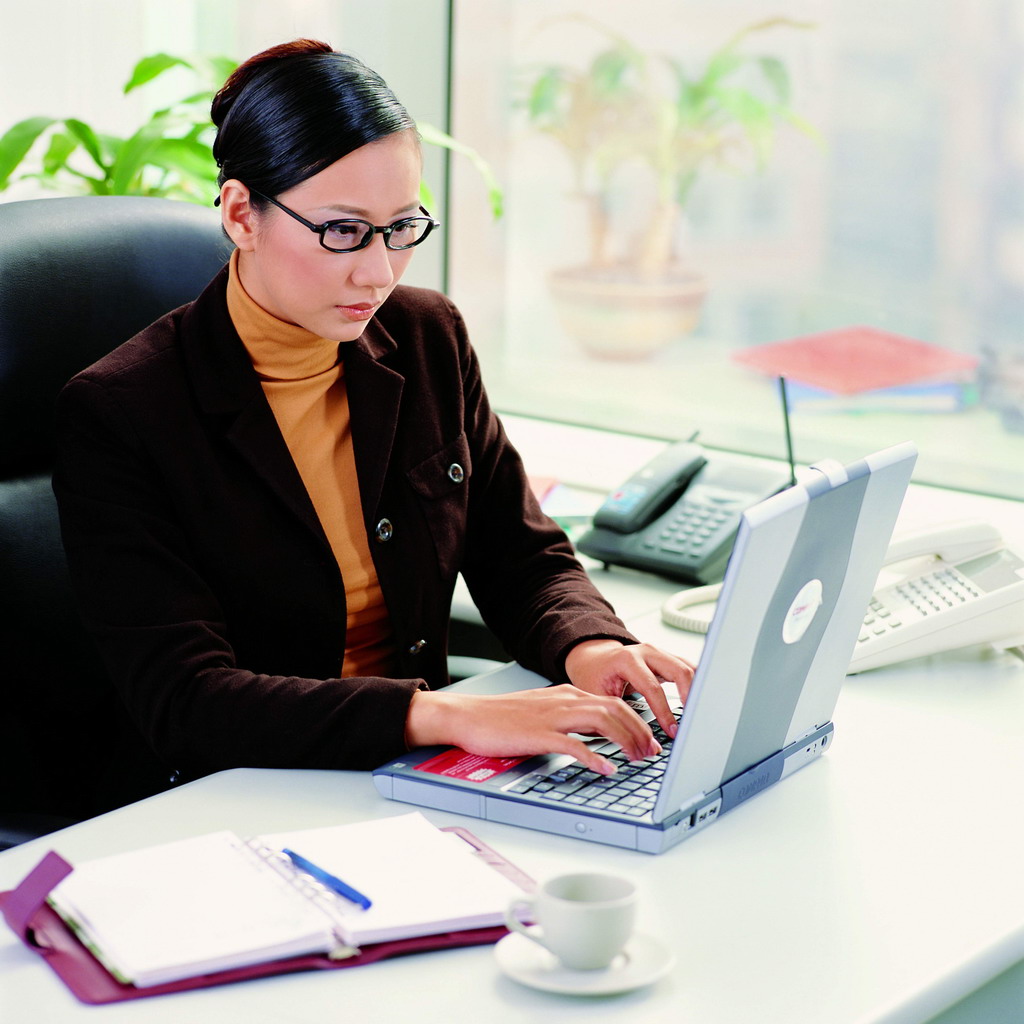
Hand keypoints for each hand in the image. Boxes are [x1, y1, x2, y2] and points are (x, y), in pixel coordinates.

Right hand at [405, 685, 664, 775]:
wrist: (468, 716)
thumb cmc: (501, 718)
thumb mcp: (542, 711)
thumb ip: (568, 720)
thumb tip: (593, 737)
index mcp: (567, 694)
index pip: (615, 701)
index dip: (638, 721)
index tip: (651, 740)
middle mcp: (564, 701)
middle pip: (616, 709)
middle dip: (641, 731)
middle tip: (653, 753)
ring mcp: (552, 716)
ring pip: (602, 721)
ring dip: (626, 741)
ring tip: (638, 759)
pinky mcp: (538, 734)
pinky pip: (574, 744)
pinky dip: (594, 756)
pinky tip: (605, 768)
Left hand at [563, 639, 694, 737]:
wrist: (594, 659)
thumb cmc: (594, 677)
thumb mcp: (598, 696)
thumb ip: (616, 715)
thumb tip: (635, 742)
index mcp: (627, 660)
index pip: (653, 688)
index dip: (665, 712)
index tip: (672, 731)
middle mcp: (646, 652)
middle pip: (679, 671)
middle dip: (690, 698)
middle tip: (693, 722)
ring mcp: (659, 653)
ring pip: (689, 667)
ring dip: (697, 690)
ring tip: (700, 714)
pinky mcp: (667, 658)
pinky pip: (688, 668)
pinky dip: (696, 684)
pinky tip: (699, 701)